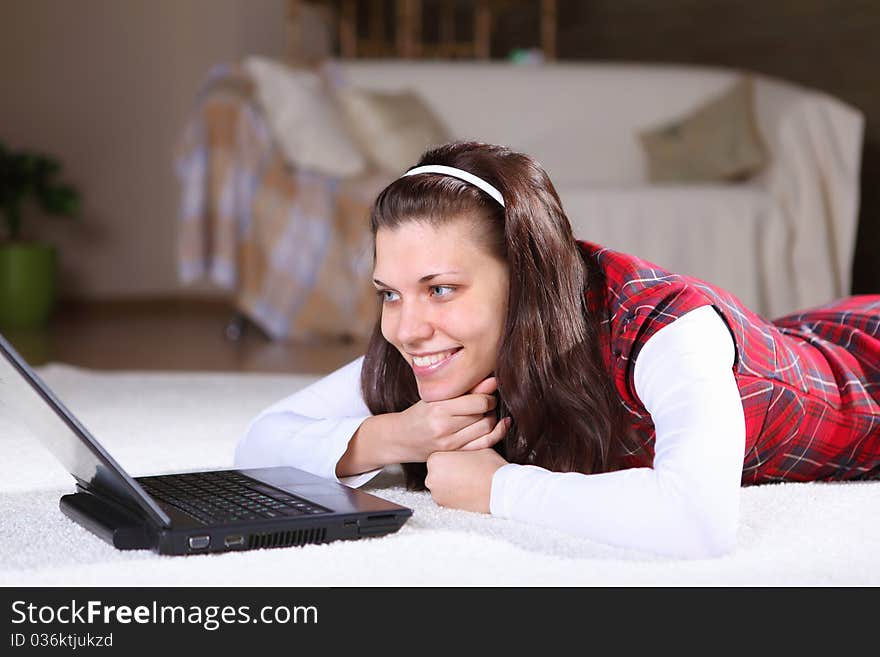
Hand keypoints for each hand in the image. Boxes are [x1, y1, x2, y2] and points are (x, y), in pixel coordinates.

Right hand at [390, 377, 507, 462]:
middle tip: (488, 401)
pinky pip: (483, 444)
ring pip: (485, 429)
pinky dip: (496, 433)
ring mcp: (449, 443)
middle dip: (490, 406)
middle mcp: (443, 427)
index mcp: (438, 408)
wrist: (400, 438)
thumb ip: (465, 389)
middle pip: (483, 415)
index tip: (488, 392)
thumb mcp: (437, 397)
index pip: (478, 401)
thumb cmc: (419, 414)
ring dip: (492, 419)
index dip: (488, 395)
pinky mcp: (454, 452)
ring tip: (486, 413)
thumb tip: (493, 380)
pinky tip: (500, 425)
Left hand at [424, 447, 509, 512]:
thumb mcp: (473, 446)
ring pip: (441, 485)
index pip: (439, 456)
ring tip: (468, 481)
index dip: (452, 458)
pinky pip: (446, 497)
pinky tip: (467, 490)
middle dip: (449, 471)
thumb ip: (461, 446)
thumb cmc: (488, 465)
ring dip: (451, 483)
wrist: (500, 489)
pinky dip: (454, 494)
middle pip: (437, 471)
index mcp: (435, 459)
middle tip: (466, 471)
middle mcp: (430, 477)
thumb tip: (459, 445)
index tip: (463, 460)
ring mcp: (436, 493)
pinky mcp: (444, 506)